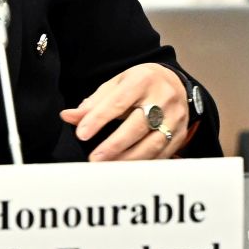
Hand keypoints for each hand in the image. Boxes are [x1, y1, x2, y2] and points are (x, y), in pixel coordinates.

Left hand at [60, 63, 192, 161]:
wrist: (174, 84)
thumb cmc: (139, 85)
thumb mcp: (116, 85)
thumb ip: (93, 103)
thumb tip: (68, 116)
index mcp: (143, 80)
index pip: (118, 102)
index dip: (99, 119)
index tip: (81, 134)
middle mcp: (163, 97)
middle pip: (138, 125)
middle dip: (114, 144)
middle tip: (94, 159)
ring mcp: (175, 117)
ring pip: (152, 143)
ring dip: (128, 158)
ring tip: (108, 167)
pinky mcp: (180, 133)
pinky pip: (162, 153)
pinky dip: (143, 163)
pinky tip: (127, 168)